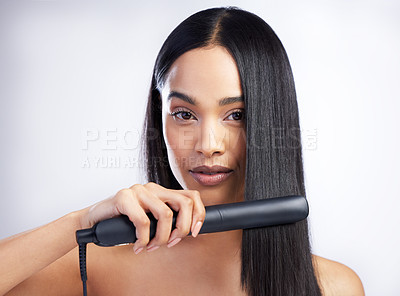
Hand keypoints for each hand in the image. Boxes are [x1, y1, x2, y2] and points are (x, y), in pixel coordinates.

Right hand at [78, 182, 205, 253]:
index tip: (194, 233)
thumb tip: (187, 233)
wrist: (95, 218)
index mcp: (162, 192)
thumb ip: (166, 221)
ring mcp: (139, 190)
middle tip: (171, 243)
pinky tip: (138, 245)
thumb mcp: (150, 220)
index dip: (198, 215)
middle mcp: (153, 188)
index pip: (192, 196)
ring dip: (161, 238)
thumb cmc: (124, 221)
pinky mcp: (124, 197)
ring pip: (165, 214)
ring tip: (152, 247)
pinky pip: (142, 221)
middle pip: (185, 203)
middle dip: (182, 229)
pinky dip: (143, 239)